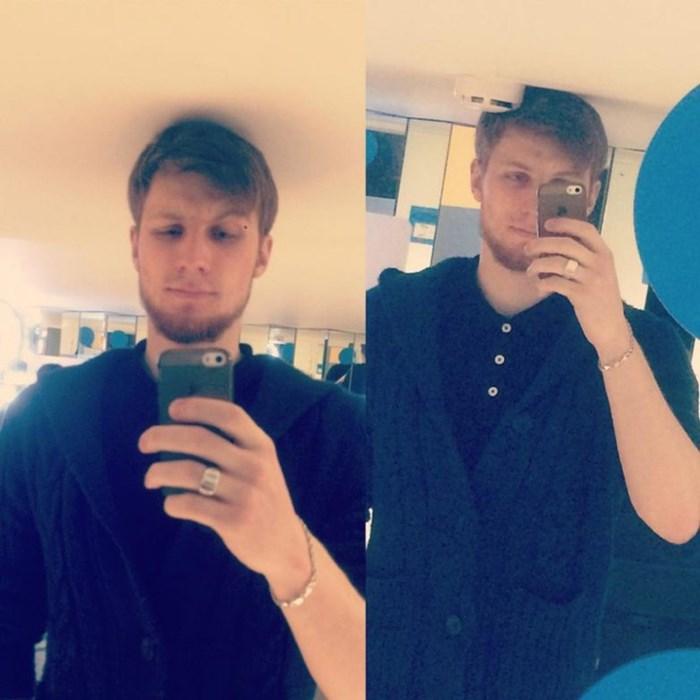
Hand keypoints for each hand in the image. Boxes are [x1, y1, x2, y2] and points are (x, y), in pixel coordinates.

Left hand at [138, 397, 311, 598]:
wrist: (285, 544)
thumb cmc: (261, 498)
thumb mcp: (260, 466)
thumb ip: (233, 447)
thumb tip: (181, 428)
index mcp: (262, 446)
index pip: (230, 415)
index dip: (198, 407)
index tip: (173, 408)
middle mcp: (255, 466)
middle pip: (200, 439)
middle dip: (164, 436)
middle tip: (144, 442)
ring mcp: (245, 494)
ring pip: (188, 471)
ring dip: (159, 471)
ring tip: (150, 477)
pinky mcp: (233, 521)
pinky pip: (189, 504)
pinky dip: (172, 502)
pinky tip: (172, 503)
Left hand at [524, 218, 630, 361]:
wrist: (611, 327)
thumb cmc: (599, 298)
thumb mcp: (598, 273)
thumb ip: (582, 258)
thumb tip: (551, 244)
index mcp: (605, 254)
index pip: (586, 230)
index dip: (565, 223)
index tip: (547, 223)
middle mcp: (600, 263)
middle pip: (566, 244)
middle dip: (542, 243)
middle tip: (527, 248)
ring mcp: (592, 279)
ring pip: (558, 263)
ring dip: (538, 264)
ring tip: (530, 270)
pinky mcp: (583, 296)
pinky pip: (556, 283)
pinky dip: (543, 283)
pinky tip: (539, 286)